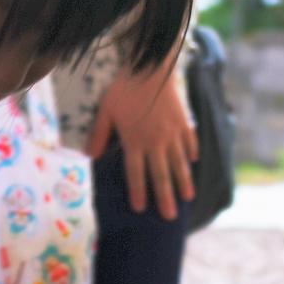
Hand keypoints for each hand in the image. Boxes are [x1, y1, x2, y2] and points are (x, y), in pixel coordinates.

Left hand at [87, 64, 196, 220]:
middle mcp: (156, 143)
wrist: (151, 67)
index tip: (141, 209)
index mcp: (135, 142)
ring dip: (183, 182)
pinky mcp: (184, 122)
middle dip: (165, 198)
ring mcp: (173, 133)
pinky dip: (191, 153)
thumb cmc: (125, 87)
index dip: (138, 192)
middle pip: (161, 176)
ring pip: (179, 163)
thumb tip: (90, 156)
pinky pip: (189, 142)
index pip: (136, 174)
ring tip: (187, 197)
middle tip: (170, 217)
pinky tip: (193, 163)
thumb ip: (99, 134)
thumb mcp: (105, 110)